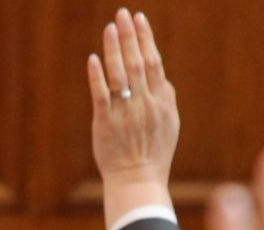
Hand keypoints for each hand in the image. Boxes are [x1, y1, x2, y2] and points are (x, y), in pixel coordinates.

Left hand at [89, 10, 178, 229]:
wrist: (138, 179)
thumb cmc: (154, 153)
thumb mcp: (169, 124)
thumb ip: (164, 98)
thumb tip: (161, 76)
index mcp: (162, 101)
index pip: (154, 63)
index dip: (146, 39)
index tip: (139, 19)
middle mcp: (145, 103)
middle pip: (138, 62)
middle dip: (130, 36)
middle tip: (123, 13)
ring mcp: (125, 112)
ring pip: (120, 74)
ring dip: (114, 49)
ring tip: (110, 27)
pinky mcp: (106, 123)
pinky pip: (101, 95)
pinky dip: (97, 76)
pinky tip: (93, 59)